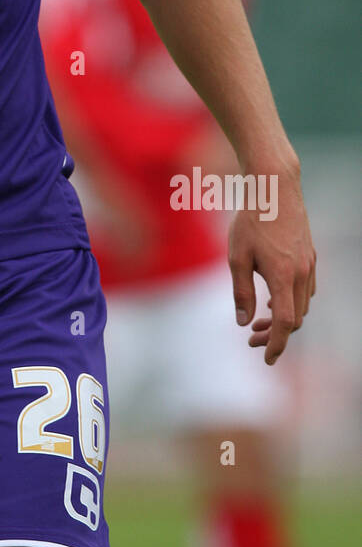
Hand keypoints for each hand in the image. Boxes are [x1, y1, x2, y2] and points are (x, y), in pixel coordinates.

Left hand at [228, 157, 315, 364]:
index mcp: (283, 276)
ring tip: (258, 321)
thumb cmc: (250, 219)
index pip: (285, 323)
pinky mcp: (309, 255)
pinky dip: (291, 301)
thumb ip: (241, 292)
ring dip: (284, 319)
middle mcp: (302, 273)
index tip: (267, 360)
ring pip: (302, 305)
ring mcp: (309, 264)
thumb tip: (243, 322)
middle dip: (275, 335)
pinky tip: (272, 299)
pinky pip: (305, 289)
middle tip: (251, 339)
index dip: (277, 345)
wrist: (274, 186)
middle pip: (295, 318)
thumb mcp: (237, 256)